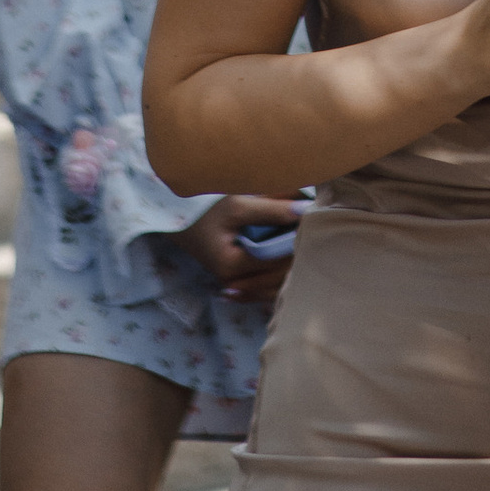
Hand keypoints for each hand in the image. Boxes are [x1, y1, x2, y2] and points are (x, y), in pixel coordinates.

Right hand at [171, 195, 301, 301]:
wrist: (174, 216)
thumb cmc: (203, 208)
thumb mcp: (236, 204)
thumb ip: (271, 208)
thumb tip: (306, 209)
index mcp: (232, 266)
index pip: (278, 260)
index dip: (299, 241)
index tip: (313, 222)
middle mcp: (233, 282)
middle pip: (279, 277)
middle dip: (299, 255)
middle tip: (314, 232)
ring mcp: (234, 284)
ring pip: (274, 287)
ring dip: (291, 268)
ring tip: (307, 245)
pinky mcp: (236, 279)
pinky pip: (265, 286)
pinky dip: (280, 276)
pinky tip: (291, 265)